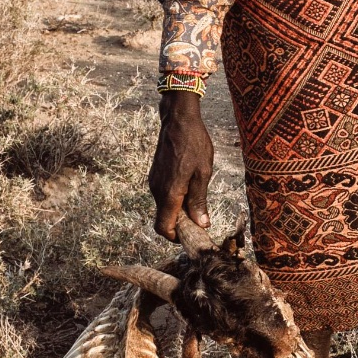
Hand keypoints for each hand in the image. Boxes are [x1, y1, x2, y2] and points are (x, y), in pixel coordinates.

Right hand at [148, 91, 213, 240]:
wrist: (178, 120)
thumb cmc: (194, 144)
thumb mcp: (203, 174)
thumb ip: (199, 201)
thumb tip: (202, 225)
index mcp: (169, 193)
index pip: (163, 227)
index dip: (175, 237)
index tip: (190, 236)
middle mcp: (157, 190)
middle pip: (164, 218)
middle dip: (180, 224)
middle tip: (200, 220)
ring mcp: (154, 182)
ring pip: (164, 206)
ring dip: (179, 210)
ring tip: (198, 201)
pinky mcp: (156, 175)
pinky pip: (163, 195)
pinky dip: (175, 199)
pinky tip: (190, 188)